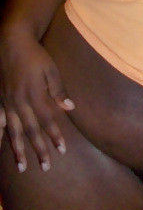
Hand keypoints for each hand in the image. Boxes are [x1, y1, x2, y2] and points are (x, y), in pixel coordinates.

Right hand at [0, 33, 73, 172]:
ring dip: (18, 150)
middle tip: (45, 167)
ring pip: (12, 132)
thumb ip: (59, 90)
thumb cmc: (34, 55)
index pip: (48, 121)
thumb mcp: (50, 69)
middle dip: (39, 150)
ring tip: (22, 167)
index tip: (62, 150)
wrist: (10, 42)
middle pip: (30, 131)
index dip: (55, 136)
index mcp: (34, 95)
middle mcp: (19, 102)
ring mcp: (6, 103)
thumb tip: (70, 108)